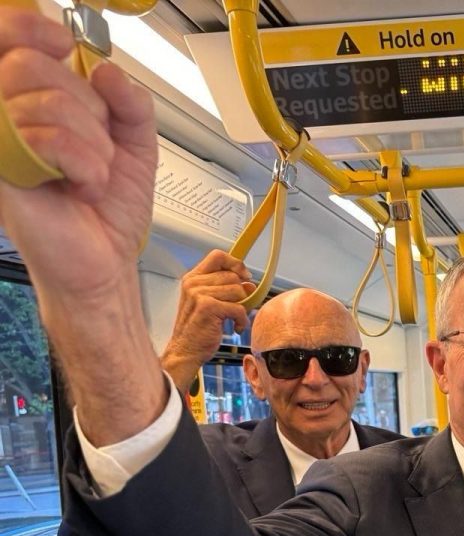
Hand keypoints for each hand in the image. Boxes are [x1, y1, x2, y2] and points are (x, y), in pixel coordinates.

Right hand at [0, 13, 155, 305]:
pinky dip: (87, 165)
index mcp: (28, 102)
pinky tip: (82, 186)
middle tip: (94, 145)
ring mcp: (0, 144)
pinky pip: (50, 139)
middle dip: (88, 107)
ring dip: (94, 146)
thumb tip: (107, 71)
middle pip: (33, 64)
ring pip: (51, 103)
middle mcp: (5, 118)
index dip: (31, 29)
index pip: (8, 39)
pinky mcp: (3, 171)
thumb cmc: (108, 208)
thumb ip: (130, 102)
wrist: (107, 260)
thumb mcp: (134, 143)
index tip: (62, 43)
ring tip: (91, 174)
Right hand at [161, 250, 252, 390]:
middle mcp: (194, 283)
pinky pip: (238, 308)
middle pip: (232, 276)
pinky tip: (235, 327)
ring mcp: (199, 294)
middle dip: (242, 293)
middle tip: (238, 308)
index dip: (235, 263)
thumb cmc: (198, 329)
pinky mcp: (208, 307)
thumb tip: (250, 283)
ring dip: (242, 308)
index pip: (218, 256)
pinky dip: (241, 320)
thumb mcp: (209, 303)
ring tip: (233, 319)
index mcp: (192, 278)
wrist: (186, 350)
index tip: (244, 275)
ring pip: (238, 291)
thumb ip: (226, 289)